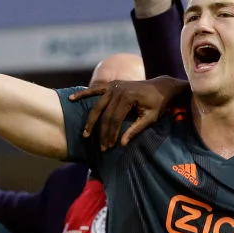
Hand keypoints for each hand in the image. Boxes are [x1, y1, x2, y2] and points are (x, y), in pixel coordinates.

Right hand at [69, 76, 189, 150]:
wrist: (161, 87)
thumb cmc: (157, 104)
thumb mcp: (150, 118)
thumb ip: (135, 129)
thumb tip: (122, 143)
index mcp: (128, 97)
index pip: (115, 119)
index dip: (111, 134)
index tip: (109, 147)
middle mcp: (118, 90)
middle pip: (105, 115)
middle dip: (102, 132)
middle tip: (100, 147)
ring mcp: (113, 86)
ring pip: (97, 106)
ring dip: (91, 120)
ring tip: (85, 134)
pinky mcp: (111, 85)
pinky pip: (95, 90)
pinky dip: (83, 94)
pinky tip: (72, 98)